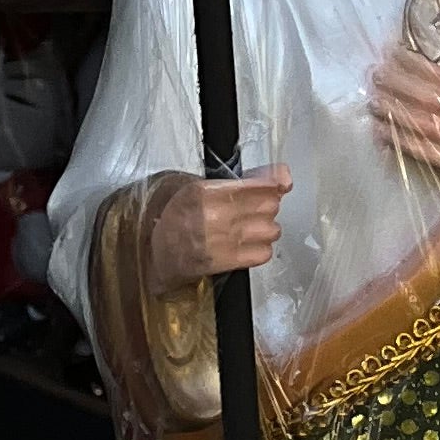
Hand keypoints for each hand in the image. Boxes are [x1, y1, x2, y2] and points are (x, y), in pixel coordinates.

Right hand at [144, 165, 289, 289]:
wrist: (156, 254)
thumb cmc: (176, 219)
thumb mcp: (197, 186)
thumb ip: (240, 179)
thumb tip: (283, 177)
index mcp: (204, 191)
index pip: (259, 184)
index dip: (275, 183)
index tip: (279, 183)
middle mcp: (215, 214)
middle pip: (269, 205)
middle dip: (266, 205)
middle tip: (253, 208)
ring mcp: (221, 240)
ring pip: (271, 230)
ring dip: (265, 228)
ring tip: (248, 227)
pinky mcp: (225, 262)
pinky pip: (263, 253)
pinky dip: (261, 249)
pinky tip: (247, 244)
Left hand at [370, 44, 439, 206]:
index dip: (416, 63)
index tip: (395, 50)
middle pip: (426, 99)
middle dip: (397, 85)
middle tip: (372, 72)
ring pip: (423, 126)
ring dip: (395, 113)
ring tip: (371, 100)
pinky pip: (430, 155)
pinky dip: (406, 145)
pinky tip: (385, 135)